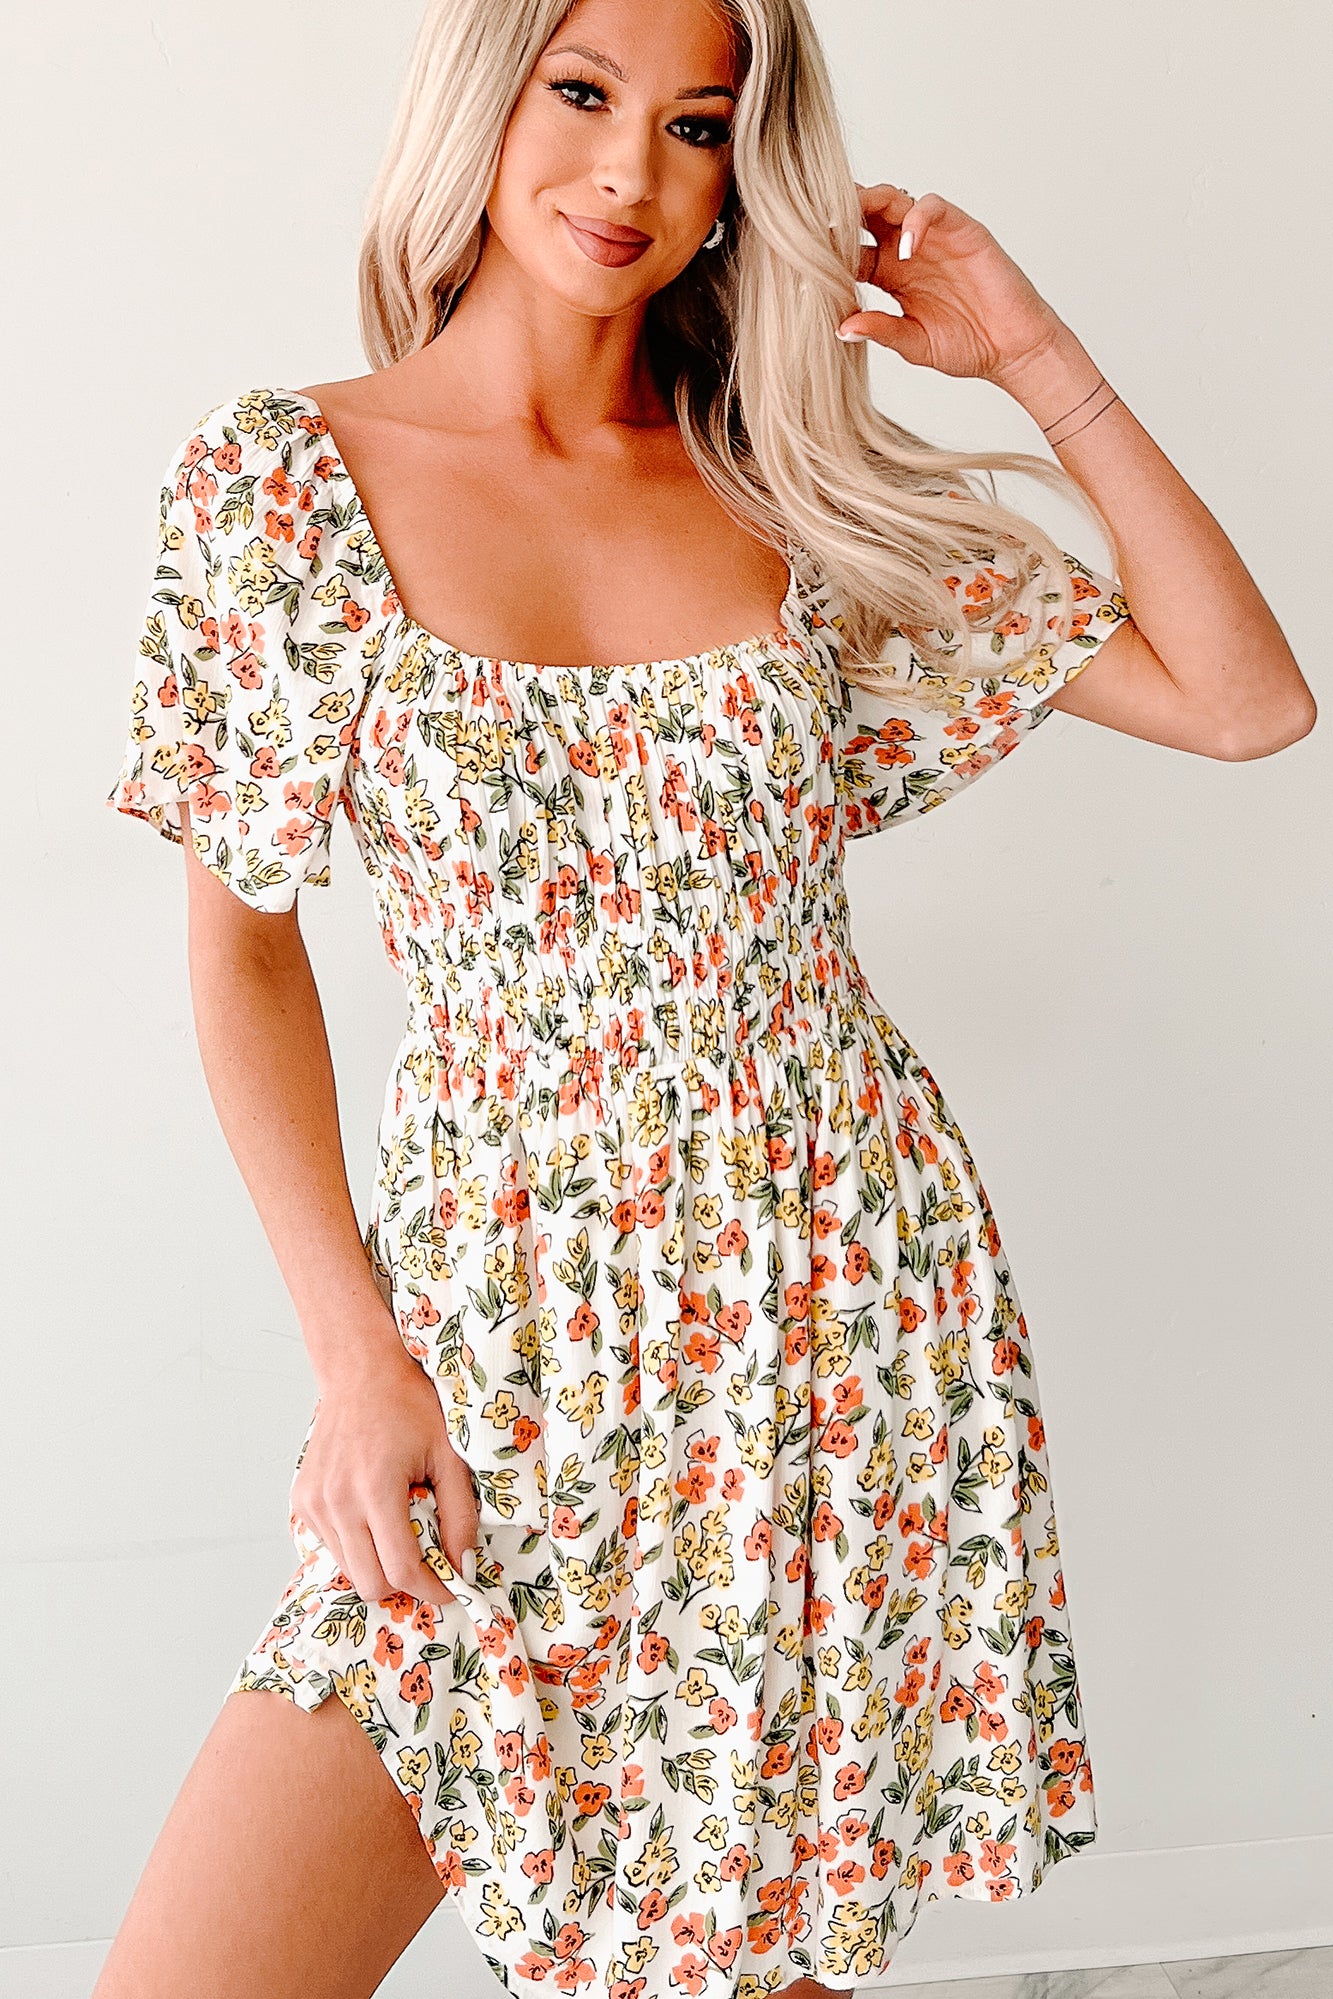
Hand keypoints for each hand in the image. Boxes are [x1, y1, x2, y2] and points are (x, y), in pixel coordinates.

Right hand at [290, 1338, 479, 1607]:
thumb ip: (459, 1514)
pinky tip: (375, 1517)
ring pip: (349, 1569)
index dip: (432, 1588)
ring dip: (378, 1565)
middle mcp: (336, 1500)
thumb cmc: (410, 1405)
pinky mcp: (302, 1500)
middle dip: (405, 1584)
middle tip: (430, 1565)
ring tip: (402, 1531)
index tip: (452, 1589)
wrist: (362, 1371)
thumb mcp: (448, 1456)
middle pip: (370, 1582)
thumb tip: (464, 1565)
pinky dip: (357, 1547)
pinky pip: (331, 1547)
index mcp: (375, 1489)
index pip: (401, 1569)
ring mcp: (314, 1502)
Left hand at [837, 182, 1066, 388]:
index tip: (804, 258)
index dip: (829, 252)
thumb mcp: (914, 344)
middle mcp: (907, 251)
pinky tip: (906, 244)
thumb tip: (841, 328)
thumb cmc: (967, 347)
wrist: (1013, 349)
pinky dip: (916, 218)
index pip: (851, 251)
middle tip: (817, 220)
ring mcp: (934, 238)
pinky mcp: (962, 230)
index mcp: (889, 277)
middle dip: (842, 213)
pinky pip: (933, 207)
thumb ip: (881, 330)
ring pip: (895, 200)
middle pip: (867, 217)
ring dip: (872, 201)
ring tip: (852, 215)